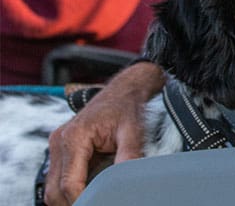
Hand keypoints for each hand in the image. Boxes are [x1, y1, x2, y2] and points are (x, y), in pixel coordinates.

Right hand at [44, 62, 164, 204]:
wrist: (123, 90)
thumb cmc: (127, 107)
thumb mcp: (133, 130)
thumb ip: (129, 154)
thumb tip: (127, 177)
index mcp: (74, 136)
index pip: (69, 184)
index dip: (82, 200)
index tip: (99, 202)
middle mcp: (59, 140)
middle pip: (54, 191)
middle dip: (73, 201)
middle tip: (97, 201)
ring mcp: (57, 144)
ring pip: (52, 187)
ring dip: (70, 195)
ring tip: (94, 194)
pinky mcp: (60, 148)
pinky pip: (57, 178)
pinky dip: (70, 186)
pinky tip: (89, 185)